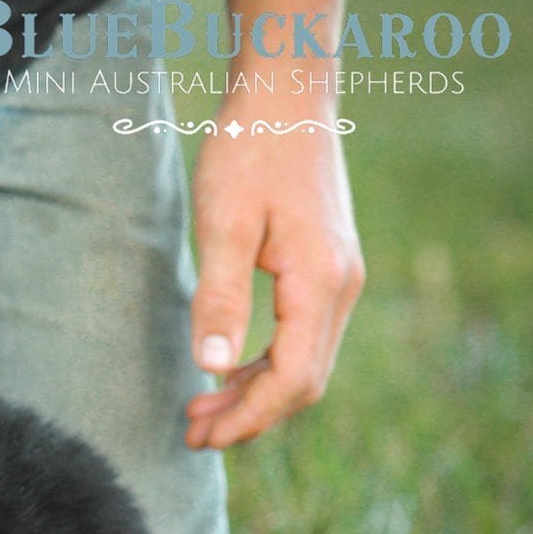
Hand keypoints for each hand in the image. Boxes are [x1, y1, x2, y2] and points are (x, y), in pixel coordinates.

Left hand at [185, 97, 364, 448]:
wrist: (284, 97)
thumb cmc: (249, 152)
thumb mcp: (224, 225)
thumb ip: (220, 297)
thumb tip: (211, 367)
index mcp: (320, 284)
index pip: (292, 380)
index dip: (247, 417)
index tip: (200, 436)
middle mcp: (340, 288)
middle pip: (302, 382)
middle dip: (249, 416)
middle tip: (192, 436)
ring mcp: (338, 279)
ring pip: (302, 362)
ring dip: (253, 394)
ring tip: (200, 411)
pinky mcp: (324, 269)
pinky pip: (299, 337)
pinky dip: (263, 363)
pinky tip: (226, 370)